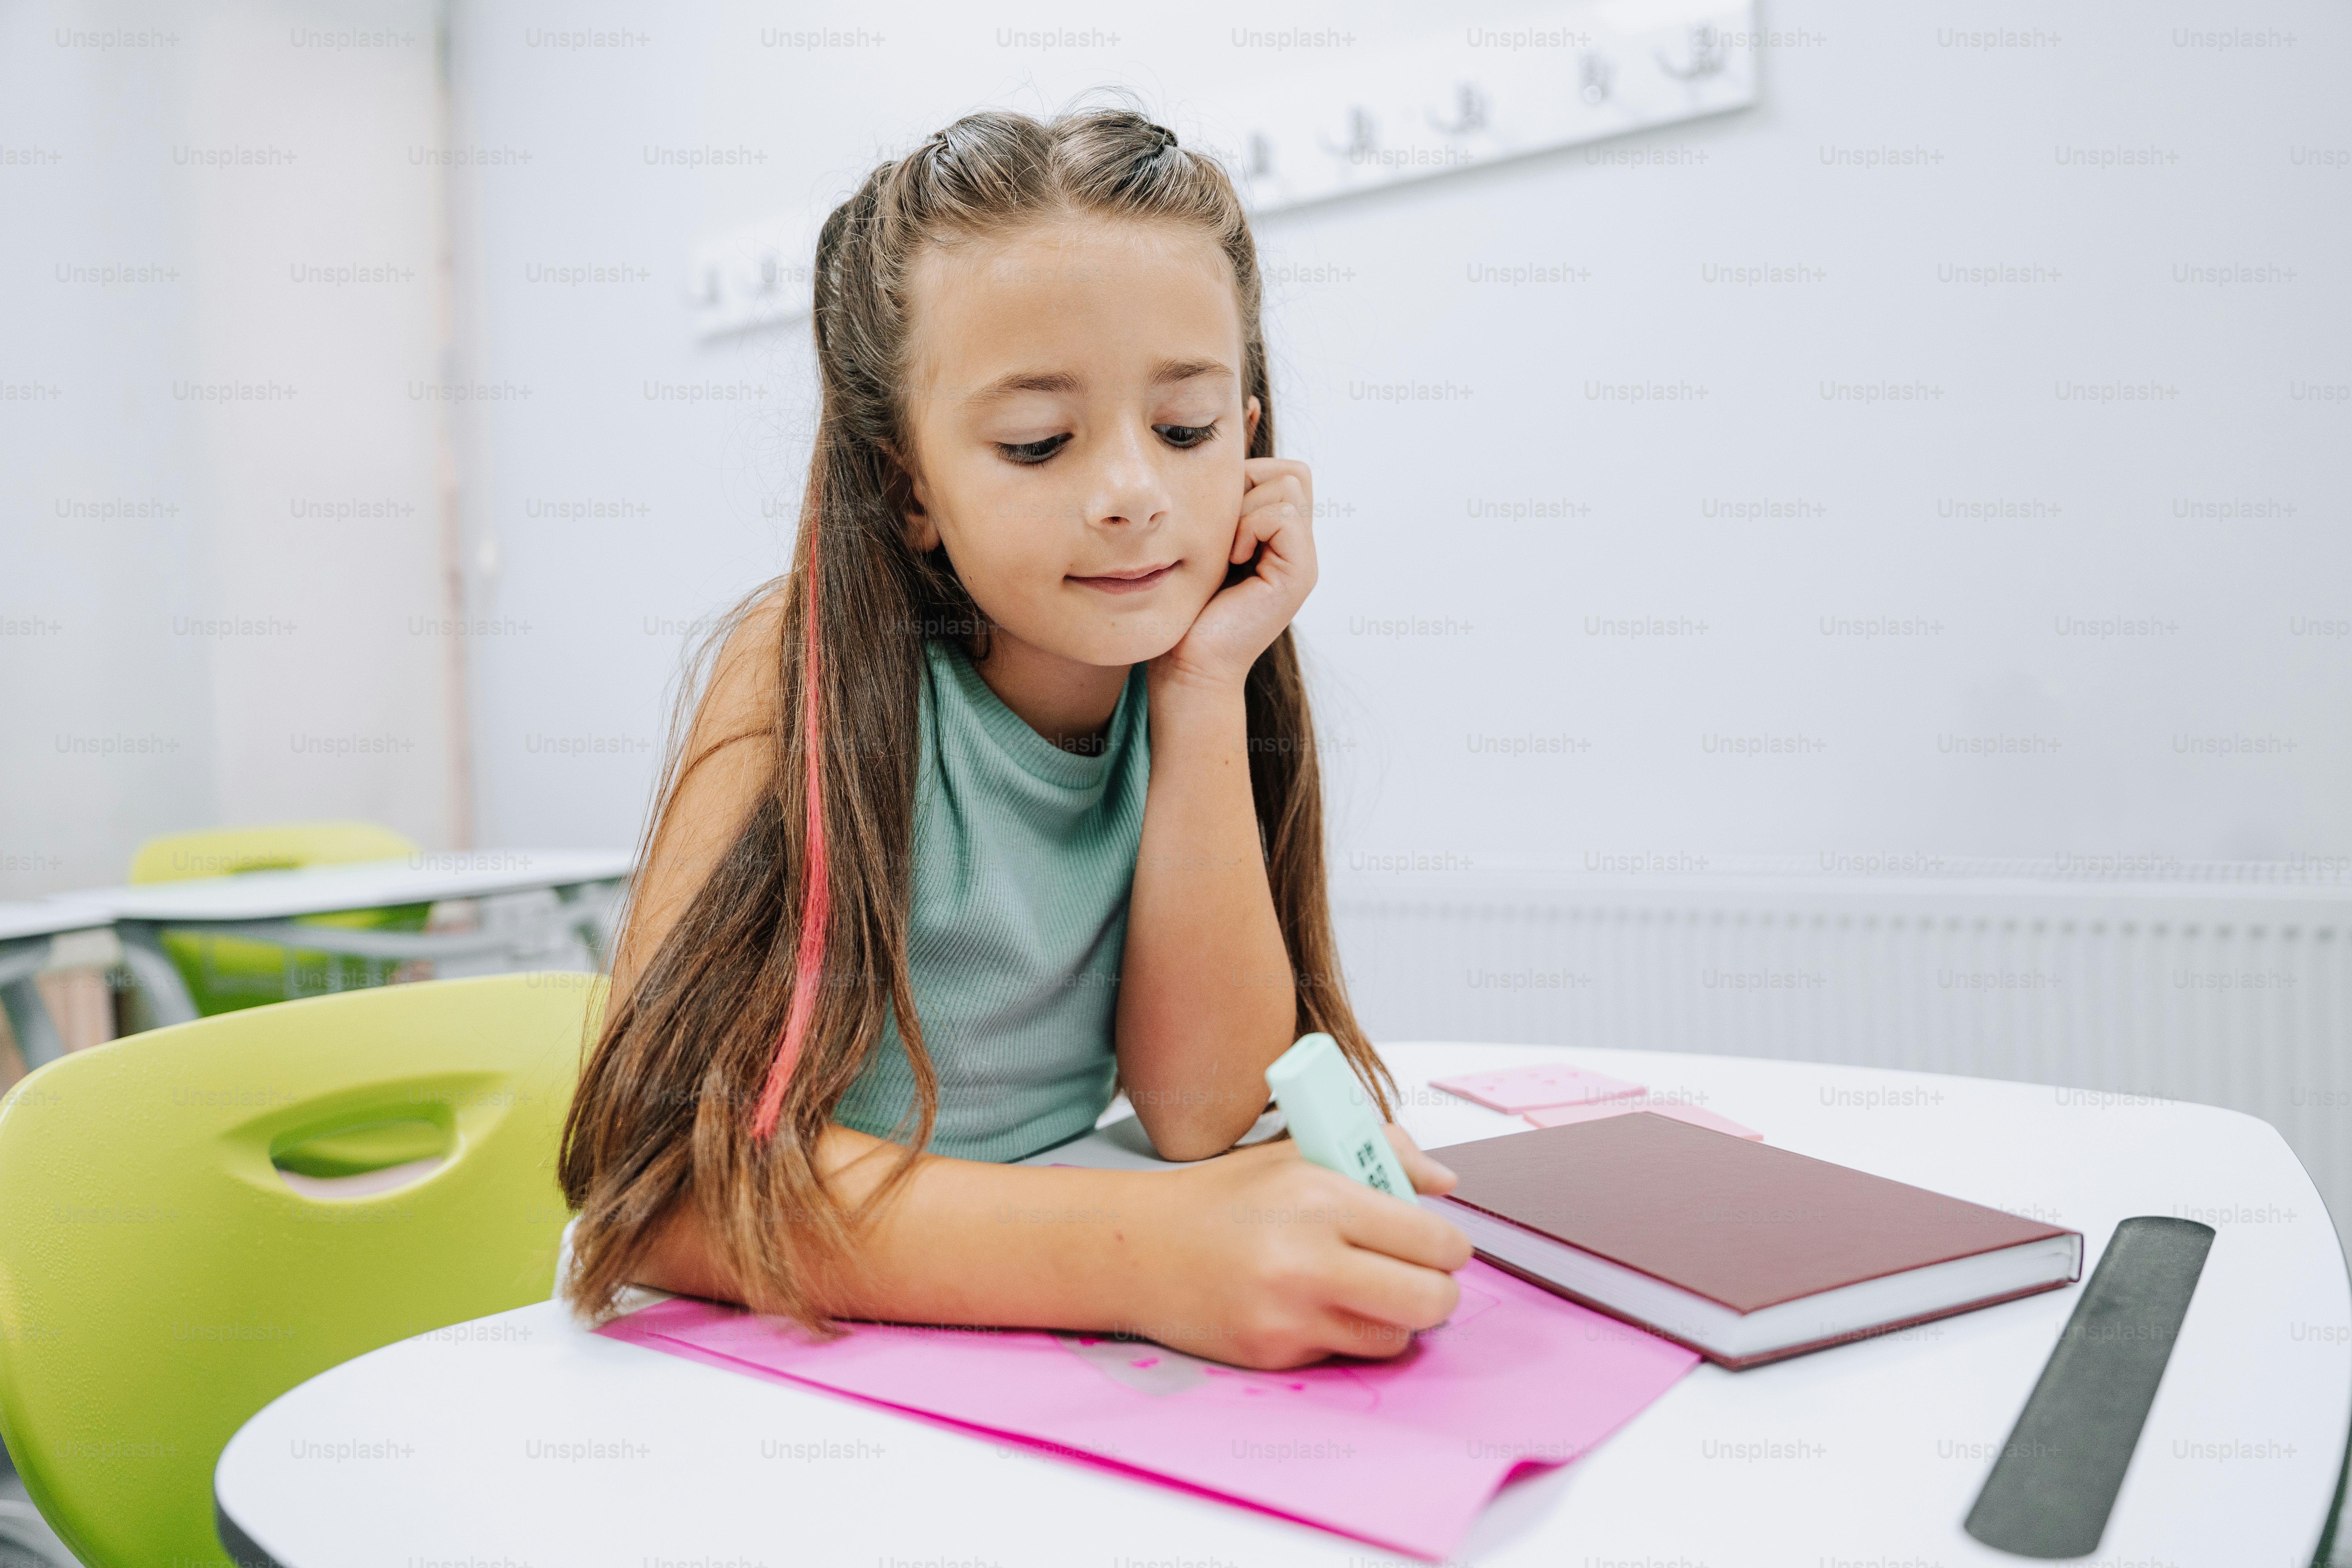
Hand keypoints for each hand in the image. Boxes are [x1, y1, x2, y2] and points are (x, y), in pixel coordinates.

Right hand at [1119, 1123, 1470, 1369]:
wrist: (1138, 1249)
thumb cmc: (1222, 1198)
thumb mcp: (1298, 1152)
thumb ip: (1381, 1154)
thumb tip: (1446, 1183)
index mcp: (1320, 1197)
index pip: (1433, 1241)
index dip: (1450, 1246)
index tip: (1439, 1244)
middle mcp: (1307, 1259)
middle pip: (1432, 1301)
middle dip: (1439, 1291)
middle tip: (1422, 1277)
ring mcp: (1289, 1315)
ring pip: (1395, 1337)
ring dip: (1395, 1318)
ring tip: (1366, 1289)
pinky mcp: (1273, 1355)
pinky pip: (1345, 1355)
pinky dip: (1345, 1333)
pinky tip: (1314, 1305)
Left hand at [1152, 457, 1316, 697]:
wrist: (1189, 665)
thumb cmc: (1187, 608)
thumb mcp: (1205, 544)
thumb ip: (1223, 509)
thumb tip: (1221, 463)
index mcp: (1279, 539)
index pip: (1283, 472)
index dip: (1247, 477)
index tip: (1216, 520)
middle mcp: (1298, 548)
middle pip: (1293, 472)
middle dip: (1250, 486)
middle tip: (1223, 531)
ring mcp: (1303, 562)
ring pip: (1289, 485)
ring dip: (1247, 508)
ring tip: (1227, 550)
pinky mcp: (1298, 575)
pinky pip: (1282, 515)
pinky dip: (1251, 527)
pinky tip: (1233, 559)